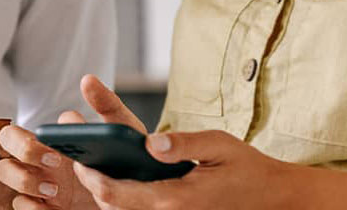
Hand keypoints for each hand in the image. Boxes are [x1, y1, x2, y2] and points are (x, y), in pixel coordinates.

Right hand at [0, 74, 141, 209]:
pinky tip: (51, 208)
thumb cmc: (125, 159)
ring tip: (55, 190)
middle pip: (4, 151)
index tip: (57, 150)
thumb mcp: (121, 129)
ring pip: (7, 175)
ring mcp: (38, 185)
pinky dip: (32, 208)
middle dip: (22, 153)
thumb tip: (87, 79)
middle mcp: (38, 162)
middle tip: (53, 162)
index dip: (28, 142)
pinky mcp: (46, 208)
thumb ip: (106, 104)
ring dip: (25, 182)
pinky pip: (21, 206)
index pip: (16, 134)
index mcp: (49, 142)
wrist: (138, 193)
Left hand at [71, 131, 298, 209]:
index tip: (75, 155)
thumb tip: (149, 143)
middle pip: (111, 204)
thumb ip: (183, 143)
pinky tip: (116, 175)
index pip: (114, 193)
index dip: (89, 175)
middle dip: (91, 181)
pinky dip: (122, 195)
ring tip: (90, 163)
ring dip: (104, 190)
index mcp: (174, 198)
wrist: (271, 197)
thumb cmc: (246, 168)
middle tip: (76, 155)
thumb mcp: (219, 144)